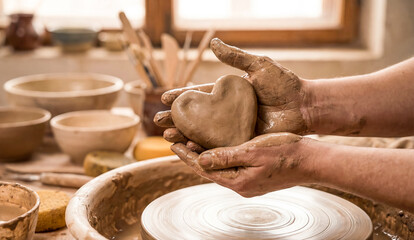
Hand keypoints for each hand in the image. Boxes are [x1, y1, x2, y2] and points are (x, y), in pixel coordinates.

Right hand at [154, 38, 307, 150]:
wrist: (304, 106)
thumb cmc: (284, 85)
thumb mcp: (259, 66)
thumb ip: (235, 57)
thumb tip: (213, 42)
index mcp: (229, 93)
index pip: (200, 95)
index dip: (182, 97)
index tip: (165, 98)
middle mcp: (228, 111)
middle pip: (197, 116)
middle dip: (177, 119)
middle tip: (160, 122)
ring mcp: (234, 128)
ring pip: (204, 132)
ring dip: (185, 134)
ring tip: (168, 136)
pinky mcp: (242, 141)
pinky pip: (219, 145)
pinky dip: (204, 147)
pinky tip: (190, 148)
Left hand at [171, 132, 314, 196]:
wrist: (313, 161)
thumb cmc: (286, 153)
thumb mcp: (254, 151)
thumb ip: (226, 156)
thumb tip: (201, 159)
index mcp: (238, 181)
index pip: (204, 168)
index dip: (186, 155)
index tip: (172, 143)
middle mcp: (241, 185)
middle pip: (209, 169)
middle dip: (192, 154)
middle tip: (176, 139)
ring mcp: (248, 182)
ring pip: (219, 167)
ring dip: (205, 154)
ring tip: (190, 140)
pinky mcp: (255, 176)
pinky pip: (231, 165)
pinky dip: (220, 155)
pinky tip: (216, 145)